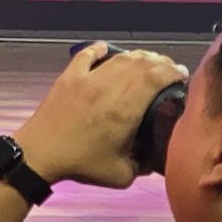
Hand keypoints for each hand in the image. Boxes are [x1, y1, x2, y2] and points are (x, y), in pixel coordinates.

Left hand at [13, 42, 188, 188]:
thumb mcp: (123, 174)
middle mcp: (107, 87)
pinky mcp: (68, 77)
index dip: (171, 71)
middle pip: (139, 64)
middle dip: (160, 62)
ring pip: (117, 58)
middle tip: (170, 67)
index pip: (154, 78)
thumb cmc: (82, 164)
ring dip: (136, 56)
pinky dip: (98, 49)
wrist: (40, 153)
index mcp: (124, 109)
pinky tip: (106, 48)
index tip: (182, 73)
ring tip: (149, 59)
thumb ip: (144, 164)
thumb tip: (156, 157)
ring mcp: (86, 79)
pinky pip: (85, 55)